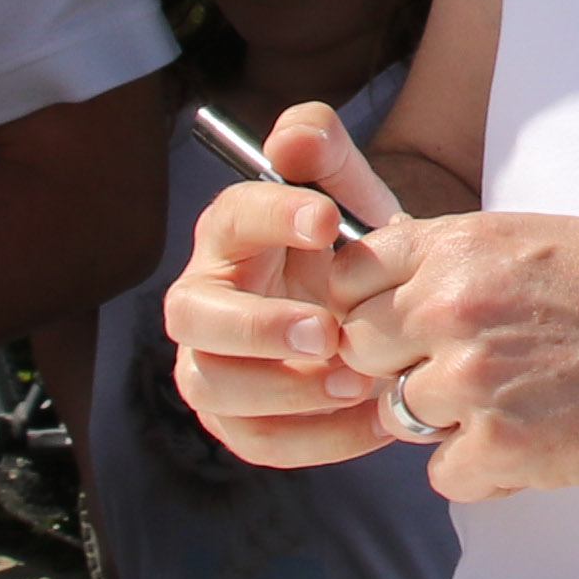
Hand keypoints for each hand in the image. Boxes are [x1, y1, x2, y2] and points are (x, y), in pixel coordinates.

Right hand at [160, 100, 412, 471]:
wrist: (386, 318)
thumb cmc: (354, 254)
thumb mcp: (353, 196)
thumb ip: (325, 153)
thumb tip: (295, 139)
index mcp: (231, 235)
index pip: (231, 217)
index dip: (272, 215)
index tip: (329, 220)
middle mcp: (204, 300)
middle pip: (192, 315)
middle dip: (256, 326)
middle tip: (327, 330)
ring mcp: (211, 364)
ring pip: (214, 385)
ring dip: (284, 388)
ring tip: (356, 382)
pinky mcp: (237, 421)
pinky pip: (258, 439)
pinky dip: (316, 438)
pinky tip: (375, 422)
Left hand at [163, 107, 578, 500]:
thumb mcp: (538, 240)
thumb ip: (457, 262)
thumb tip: (393, 292)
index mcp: (459, 247)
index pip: (349, 277)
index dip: (371, 307)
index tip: (401, 326)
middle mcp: (451, 307)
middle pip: (358, 351)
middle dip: (399, 367)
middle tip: (467, 375)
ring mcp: (472, 380)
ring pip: (399, 416)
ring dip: (446, 422)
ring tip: (520, 405)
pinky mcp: (502, 449)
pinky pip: (444, 475)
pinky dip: (484, 470)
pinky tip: (540, 444)